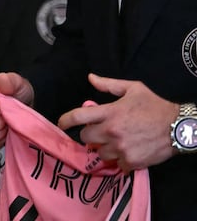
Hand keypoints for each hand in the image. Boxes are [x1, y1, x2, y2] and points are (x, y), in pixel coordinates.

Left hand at [57, 73, 177, 170]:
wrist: (180, 126)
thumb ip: (109, 85)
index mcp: (109, 112)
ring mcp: (121, 148)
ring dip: (104, 149)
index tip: (61, 123)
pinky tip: (129, 152)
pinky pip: (117, 164)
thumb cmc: (156, 105)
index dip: (65, 120)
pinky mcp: (132, 161)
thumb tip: (91, 78)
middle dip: (90, 135)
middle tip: (100, 132)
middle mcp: (111, 131)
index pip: (78, 117)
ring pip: (100, 153)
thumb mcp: (133, 89)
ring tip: (117, 142)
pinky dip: (121, 160)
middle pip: (85, 138)